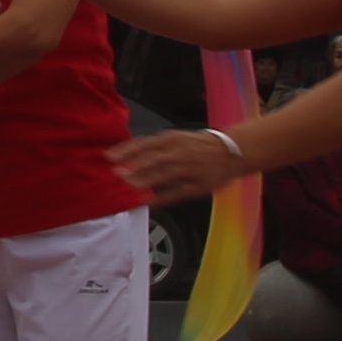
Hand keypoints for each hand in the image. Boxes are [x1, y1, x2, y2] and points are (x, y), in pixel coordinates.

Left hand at [104, 124, 247, 204]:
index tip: (109, 156)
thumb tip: (127, 155)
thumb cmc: (198, 145)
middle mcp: (180, 152)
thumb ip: (154, 147)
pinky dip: (163, 197)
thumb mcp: (177, 138)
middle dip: (135, 166)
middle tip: (117, 173)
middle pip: (155, 159)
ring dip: (146, 181)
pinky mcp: (198, 185)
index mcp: (173, 139)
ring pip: (166, 175)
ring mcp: (190, 169)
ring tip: (130, 186)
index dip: (127, 150)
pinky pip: (178, 192)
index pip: (146, 143)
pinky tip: (149, 202)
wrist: (231, 151)